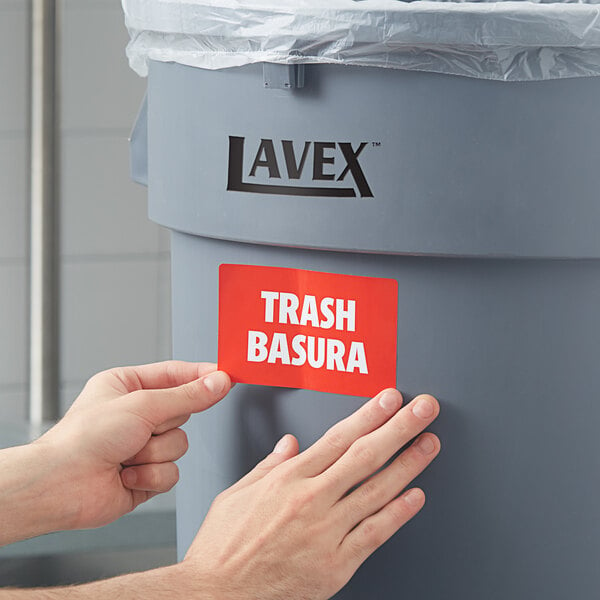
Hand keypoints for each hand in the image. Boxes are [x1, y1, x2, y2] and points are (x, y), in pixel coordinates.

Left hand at [35, 361, 231, 530]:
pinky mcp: (144, 475)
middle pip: (182, 412)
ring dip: (155, 453)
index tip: (226, 375)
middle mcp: (136, 415)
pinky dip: (150, 476)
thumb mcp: (142, 406)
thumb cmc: (82, 438)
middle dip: (164, 424)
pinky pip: (171, 473)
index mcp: (128, 386)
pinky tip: (126, 475)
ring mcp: (141, 446)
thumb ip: (187, 395)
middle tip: (144, 426)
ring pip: (180, 445)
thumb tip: (218, 382)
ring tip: (127, 454)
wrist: (60, 485)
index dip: (201, 375)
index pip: (176, 375)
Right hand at [178, 389, 439, 599]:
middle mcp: (311, 500)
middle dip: (400, 428)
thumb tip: (289, 444)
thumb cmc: (222, 550)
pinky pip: (374, 534)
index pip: (339, 437)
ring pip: (377, 490)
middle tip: (423, 409)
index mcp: (287, 479)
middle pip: (366, 456)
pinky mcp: (335, 565)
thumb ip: (268, 466)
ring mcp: (326, 533)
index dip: (370, 415)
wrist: (216, 599)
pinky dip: (397, 513)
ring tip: (429, 444)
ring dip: (408, 464)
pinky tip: (415, 496)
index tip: (390, 400)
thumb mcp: (235, 495)